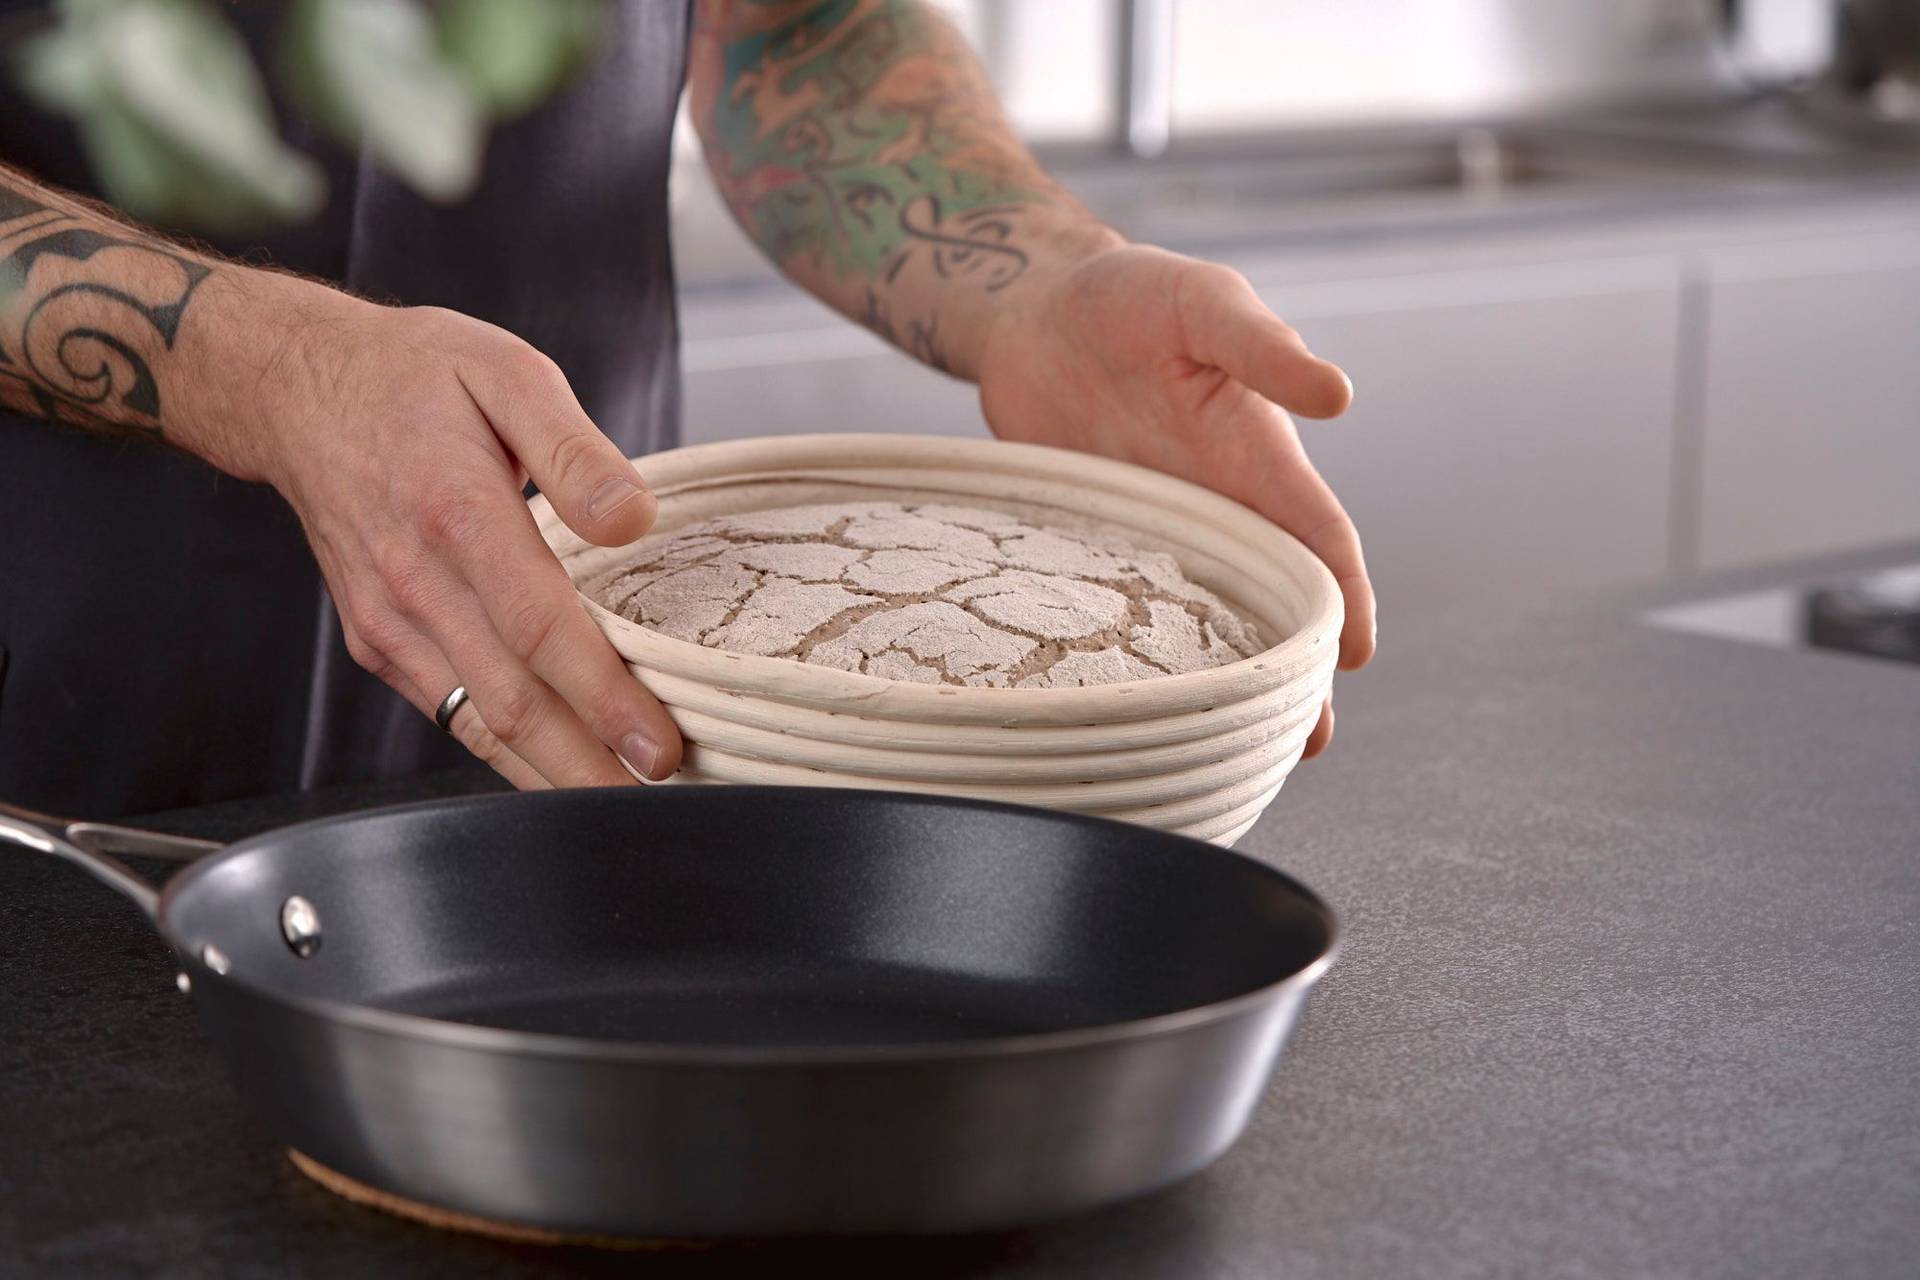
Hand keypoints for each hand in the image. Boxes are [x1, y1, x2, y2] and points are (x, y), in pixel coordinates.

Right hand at [221, 282, 681, 787]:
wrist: (295, 389)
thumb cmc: (410, 377)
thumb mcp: (506, 373)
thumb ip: (576, 450)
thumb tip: (634, 518)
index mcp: (456, 514)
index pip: (541, 629)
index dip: (603, 698)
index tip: (660, 746)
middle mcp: (415, 582)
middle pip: (513, 703)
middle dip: (592, 766)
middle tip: (666, 802)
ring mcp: (390, 621)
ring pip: (480, 725)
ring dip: (553, 776)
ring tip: (626, 803)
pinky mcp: (379, 642)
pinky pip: (451, 712)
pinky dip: (508, 754)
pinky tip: (563, 771)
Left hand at [977, 244, 1373, 758]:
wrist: (1032, 311)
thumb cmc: (1132, 295)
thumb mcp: (1204, 302)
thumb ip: (1263, 346)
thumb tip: (1339, 395)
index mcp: (1257, 455)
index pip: (1316, 536)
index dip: (1344, 595)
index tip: (1356, 653)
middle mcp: (1216, 504)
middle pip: (1271, 600)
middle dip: (1296, 667)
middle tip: (1307, 740)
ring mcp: (1157, 530)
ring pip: (1203, 621)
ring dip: (1223, 679)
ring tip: (1236, 746)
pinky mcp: (1095, 543)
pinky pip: (1123, 610)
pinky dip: (1143, 657)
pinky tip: (1143, 707)